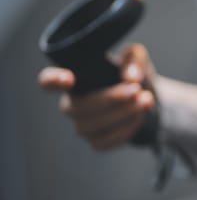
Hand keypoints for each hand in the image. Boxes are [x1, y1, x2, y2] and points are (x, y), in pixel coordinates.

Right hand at [38, 44, 155, 150]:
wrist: (146, 96)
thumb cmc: (131, 72)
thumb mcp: (135, 57)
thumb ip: (133, 60)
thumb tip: (131, 76)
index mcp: (74, 78)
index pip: (48, 81)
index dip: (53, 81)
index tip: (69, 78)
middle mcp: (72, 104)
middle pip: (79, 107)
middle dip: (110, 99)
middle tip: (136, 89)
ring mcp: (83, 125)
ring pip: (92, 126)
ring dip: (122, 114)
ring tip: (146, 100)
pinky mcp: (97, 141)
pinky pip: (105, 141)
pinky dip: (125, 130)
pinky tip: (140, 117)